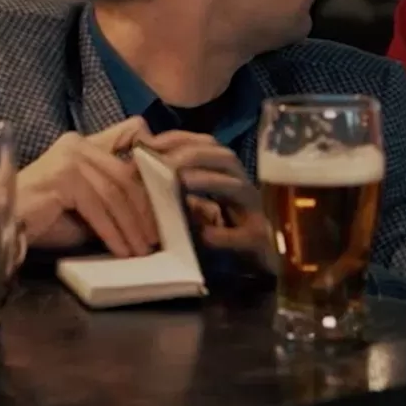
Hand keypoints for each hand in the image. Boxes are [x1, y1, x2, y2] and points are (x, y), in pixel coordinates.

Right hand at [17, 116, 158, 257]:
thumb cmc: (42, 219)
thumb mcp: (87, 207)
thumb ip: (112, 201)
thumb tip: (151, 216)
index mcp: (83, 143)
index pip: (131, 135)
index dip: (153, 158)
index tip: (168, 192)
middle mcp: (77, 143)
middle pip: (126, 175)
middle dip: (145, 209)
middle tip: (157, 237)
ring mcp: (69, 157)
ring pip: (115, 193)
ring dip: (132, 226)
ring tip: (142, 250)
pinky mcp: (63, 176)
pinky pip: (98, 208)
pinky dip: (113, 232)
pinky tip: (122, 250)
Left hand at [144, 130, 276, 272]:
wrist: (260, 266)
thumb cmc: (225, 234)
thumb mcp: (198, 208)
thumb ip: (180, 191)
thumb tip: (145, 175)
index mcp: (229, 177)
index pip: (208, 146)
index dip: (181, 140)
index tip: (152, 142)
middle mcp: (244, 188)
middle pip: (226, 158)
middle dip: (195, 154)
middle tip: (166, 161)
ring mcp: (255, 214)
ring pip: (238, 188)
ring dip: (208, 181)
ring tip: (182, 182)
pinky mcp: (258, 241)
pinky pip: (243, 235)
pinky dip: (223, 234)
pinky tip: (204, 235)